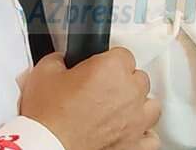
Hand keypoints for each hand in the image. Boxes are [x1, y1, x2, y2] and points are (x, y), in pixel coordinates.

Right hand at [20, 49, 160, 149]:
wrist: (46, 147)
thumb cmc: (47, 116)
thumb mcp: (43, 74)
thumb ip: (59, 60)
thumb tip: (62, 60)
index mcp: (111, 69)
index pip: (124, 55)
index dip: (109, 61)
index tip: (99, 69)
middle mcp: (129, 93)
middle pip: (139, 79)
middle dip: (124, 82)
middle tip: (104, 90)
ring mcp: (135, 121)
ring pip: (151, 106)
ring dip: (138, 106)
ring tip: (120, 110)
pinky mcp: (135, 146)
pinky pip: (152, 138)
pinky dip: (143, 134)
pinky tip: (129, 132)